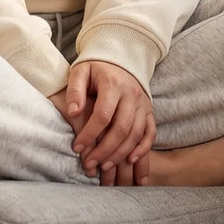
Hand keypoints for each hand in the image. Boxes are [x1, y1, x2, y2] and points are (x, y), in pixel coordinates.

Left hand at [66, 60, 154, 185]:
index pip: (103, 115)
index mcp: (113, 84)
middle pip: (121, 128)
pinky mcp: (149, 110)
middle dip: (105, 150)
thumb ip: (75, 91)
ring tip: (104, 166)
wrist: (120, 58)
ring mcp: (142, 103)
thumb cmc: (96, 68)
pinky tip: (131, 160)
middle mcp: (131, 94)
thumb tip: (73, 113)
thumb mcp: (81, 71)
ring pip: (136, 133)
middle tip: (90, 164)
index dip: (90, 134)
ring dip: (121, 153)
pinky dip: (143, 148)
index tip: (77, 148)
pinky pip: (150, 132)